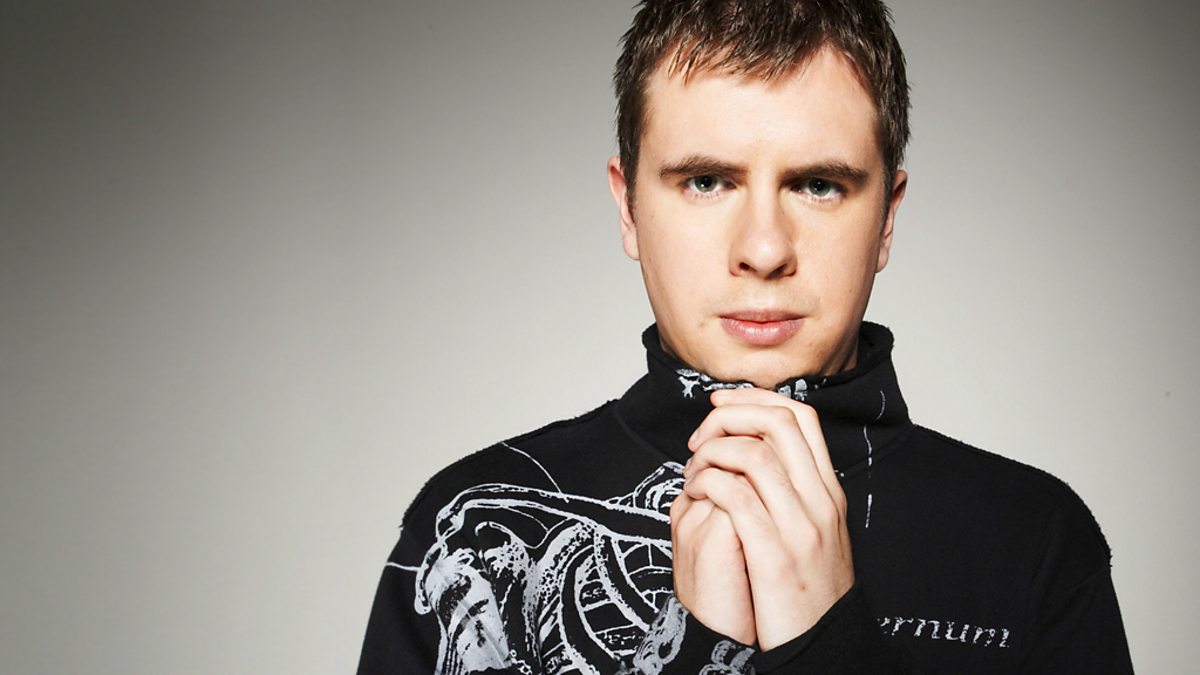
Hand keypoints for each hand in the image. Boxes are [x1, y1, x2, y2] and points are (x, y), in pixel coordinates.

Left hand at [681, 387, 854, 649]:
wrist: (825, 646)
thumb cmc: (808, 591)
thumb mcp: (817, 533)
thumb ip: (796, 493)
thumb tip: (759, 454)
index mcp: (829, 492)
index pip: (801, 418)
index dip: (756, 400)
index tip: (721, 406)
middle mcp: (820, 503)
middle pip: (777, 424)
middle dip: (729, 416)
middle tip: (699, 436)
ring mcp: (800, 528)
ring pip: (754, 455)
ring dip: (712, 452)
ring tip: (693, 470)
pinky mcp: (774, 556)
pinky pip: (736, 498)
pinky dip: (708, 483)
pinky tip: (694, 493)